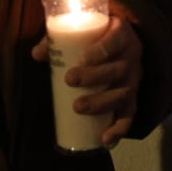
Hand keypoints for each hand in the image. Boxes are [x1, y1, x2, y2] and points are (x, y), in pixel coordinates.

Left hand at [31, 11, 143, 147]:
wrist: (123, 42)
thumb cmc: (98, 35)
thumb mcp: (83, 30)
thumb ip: (60, 39)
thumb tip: (38, 55)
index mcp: (122, 34)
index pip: (116, 40)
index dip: (102, 50)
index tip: (83, 57)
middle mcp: (132, 57)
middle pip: (118, 68)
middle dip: (95, 76)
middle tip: (70, 79)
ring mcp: (134, 79)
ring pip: (124, 93)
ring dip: (102, 102)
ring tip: (78, 107)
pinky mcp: (133, 98)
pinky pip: (129, 115)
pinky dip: (119, 129)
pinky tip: (106, 140)